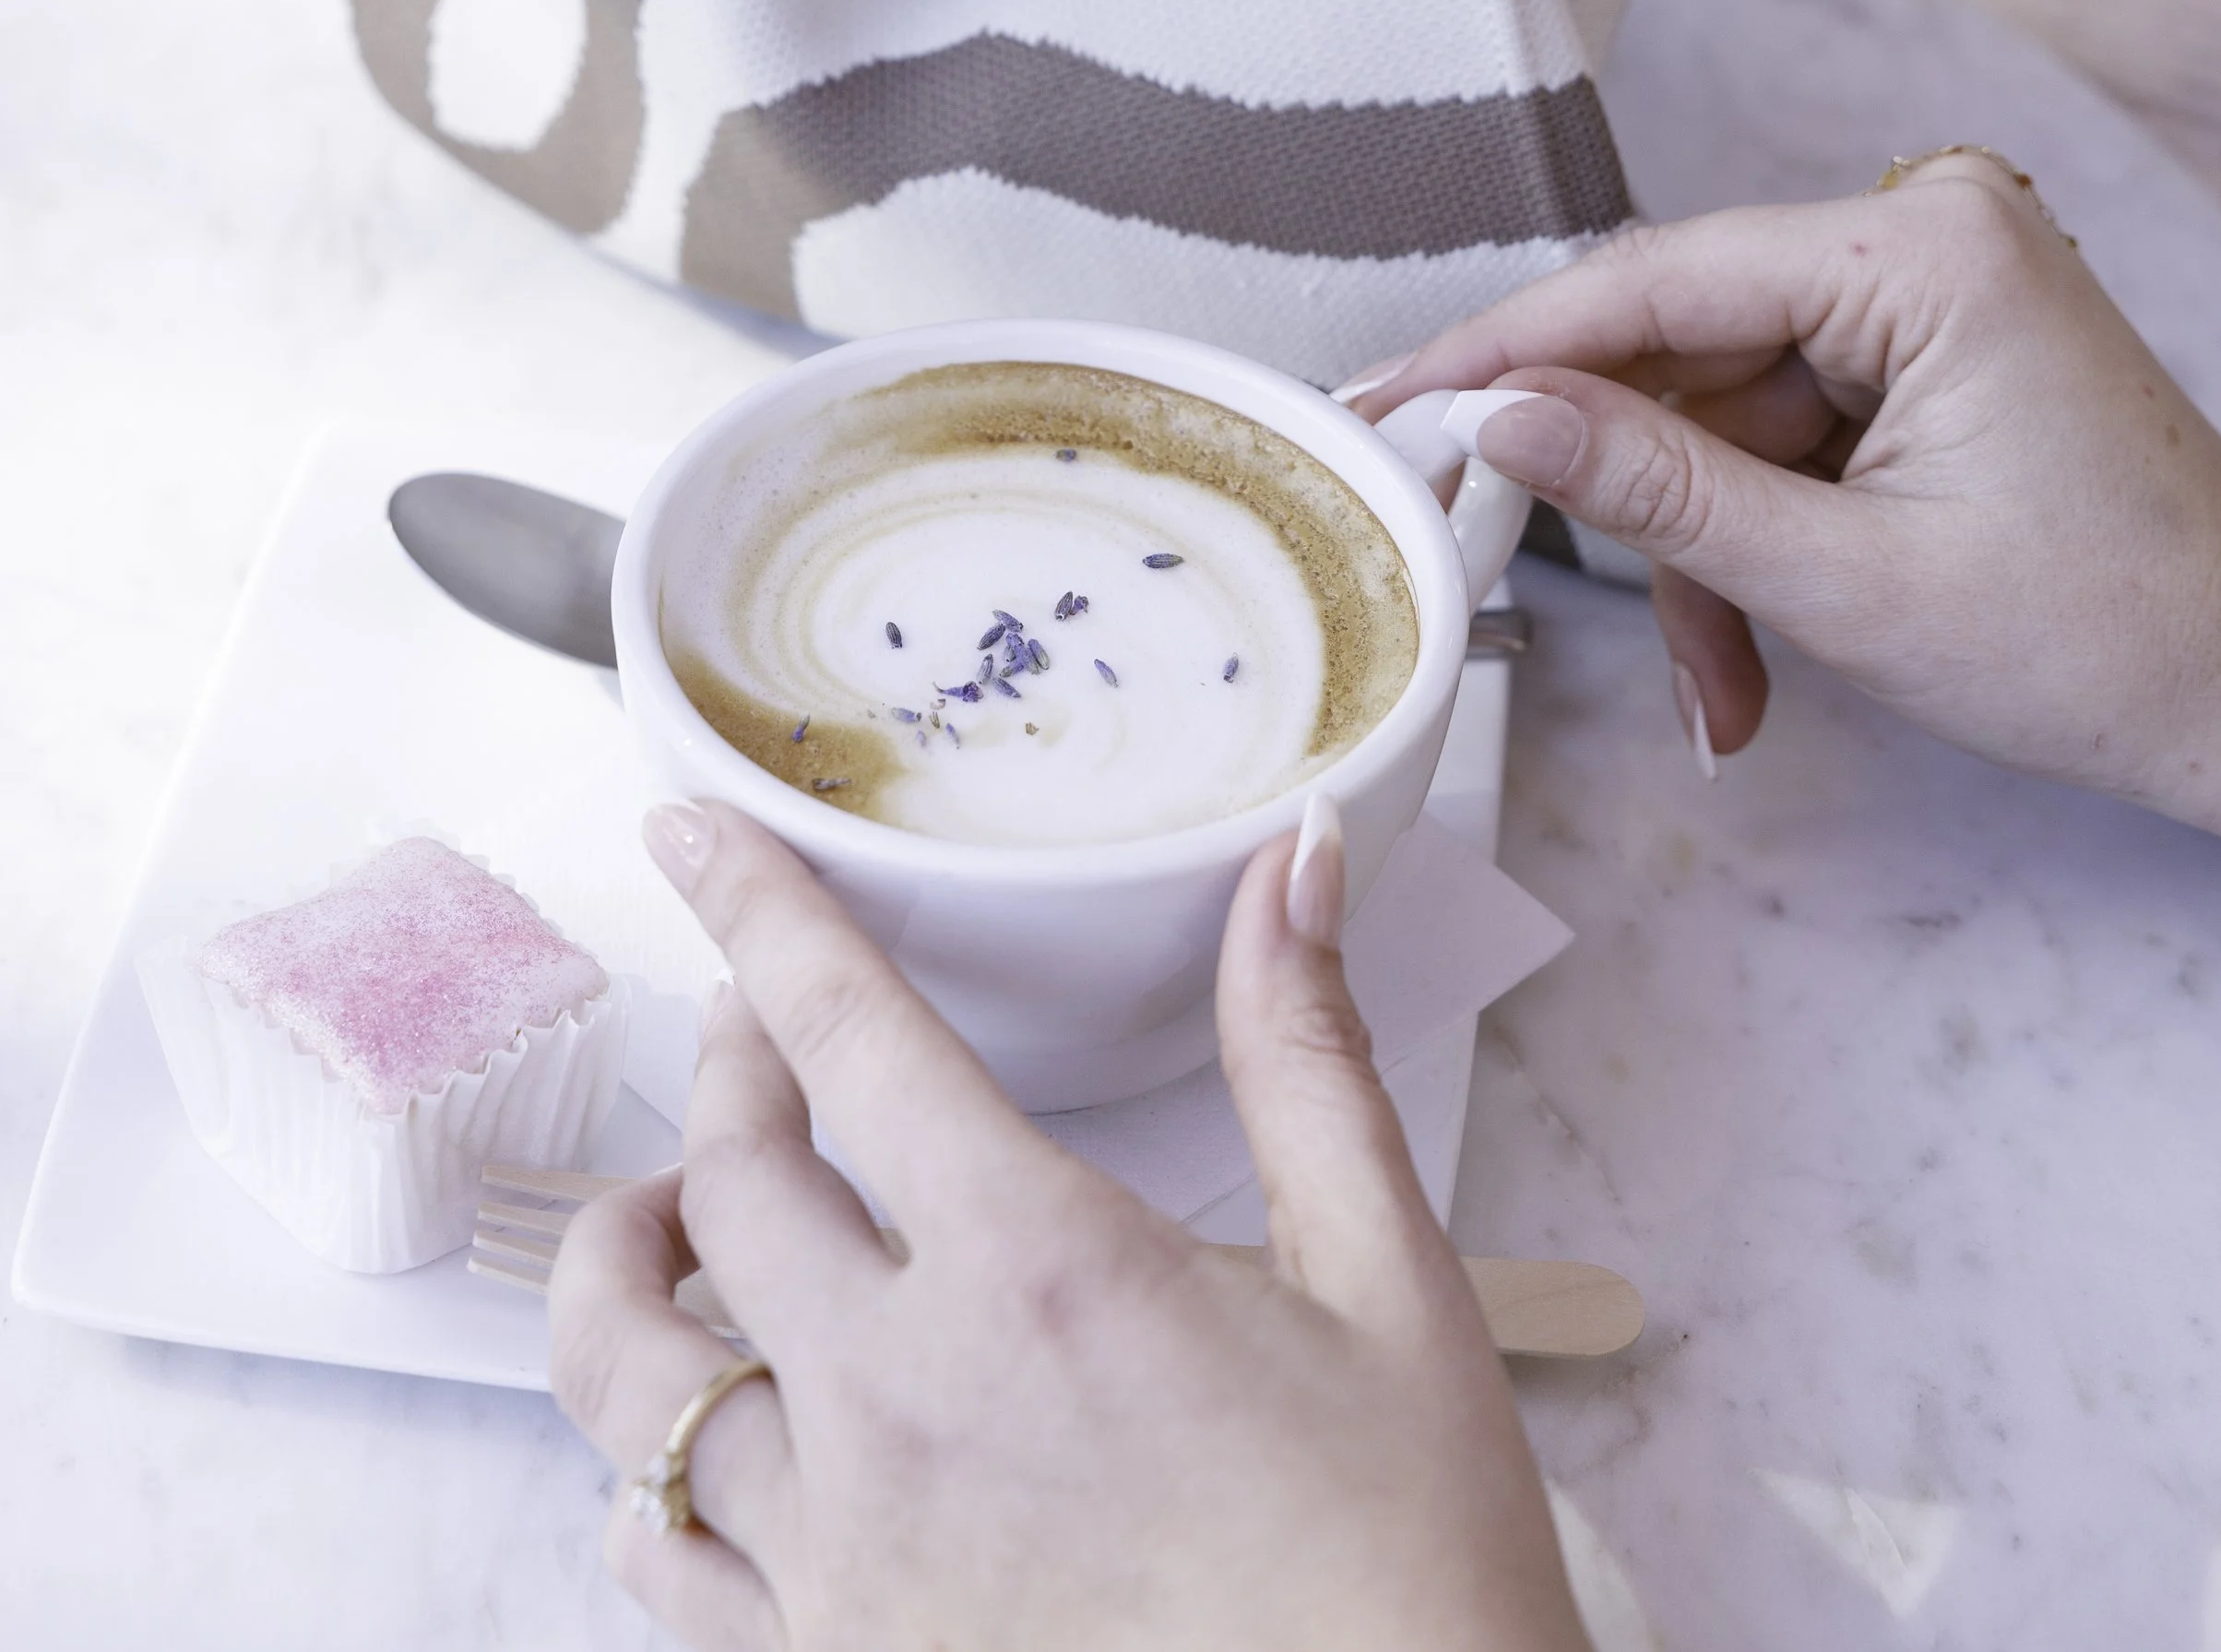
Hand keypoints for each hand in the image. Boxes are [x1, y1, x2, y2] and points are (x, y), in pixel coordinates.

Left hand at [551, 799, 1583, 1651]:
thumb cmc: (1406, 1567)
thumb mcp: (1388, 1284)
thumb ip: (1307, 1057)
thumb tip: (1288, 864)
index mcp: (1040, 1273)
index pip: (841, 1034)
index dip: (752, 907)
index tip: (692, 834)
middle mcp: (905, 1402)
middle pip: (722, 1182)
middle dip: (722, 1067)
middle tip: (755, 1033)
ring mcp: (842, 1559)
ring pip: (635, 1375)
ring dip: (636, 1264)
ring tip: (676, 1218)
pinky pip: (656, 1557)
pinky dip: (644, 1472)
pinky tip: (698, 1435)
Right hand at [1358, 153, 2220, 873]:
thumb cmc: (2111, 640)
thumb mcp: (1848, 580)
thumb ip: (1656, 492)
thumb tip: (1499, 419)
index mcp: (1921, 251)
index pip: (1653, 277)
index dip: (1505, 350)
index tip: (1390, 402)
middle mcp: (1922, 238)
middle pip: (1679, 344)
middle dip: (1619, 494)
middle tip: (1483, 555)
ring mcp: (1928, 296)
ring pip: (1719, 408)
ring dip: (1695, 553)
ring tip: (1721, 688)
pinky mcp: (1928, 357)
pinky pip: (1780, 433)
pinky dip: (1752, 542)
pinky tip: (1754, 655)